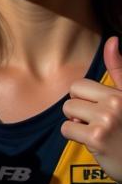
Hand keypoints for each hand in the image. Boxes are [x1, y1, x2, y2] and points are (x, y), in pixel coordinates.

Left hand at [61, 36, 121, 180]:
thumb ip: (119, 70)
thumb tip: (112, 40)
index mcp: (121, 94)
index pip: (80, 85)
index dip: (85, 100)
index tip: (100, 113)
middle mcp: (116, 103)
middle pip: (72, 96)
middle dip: (79, 110)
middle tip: (99, 124)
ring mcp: (107, 119)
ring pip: (68, 111)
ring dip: (78, 124)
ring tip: (98, 133)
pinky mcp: (97, 137)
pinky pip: (66, 129)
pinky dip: (75, 137)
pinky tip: (94, 144)